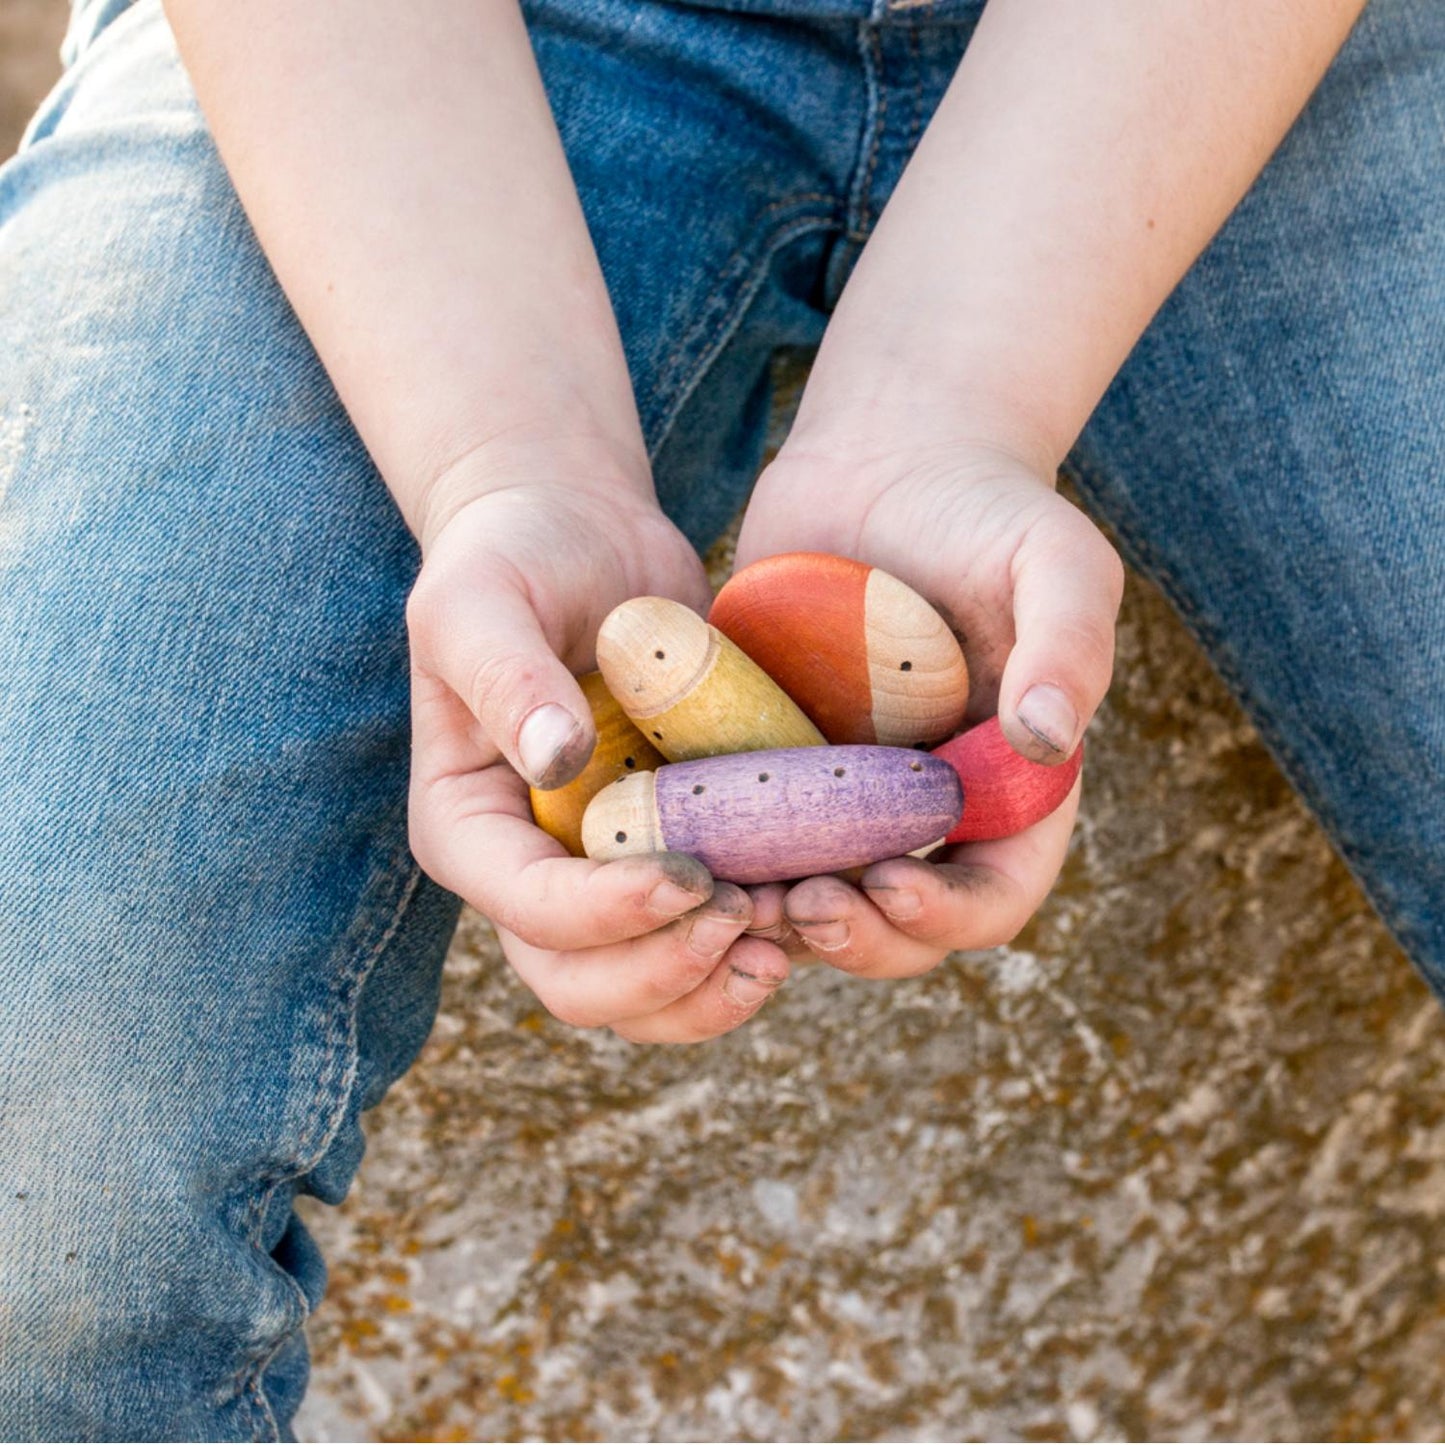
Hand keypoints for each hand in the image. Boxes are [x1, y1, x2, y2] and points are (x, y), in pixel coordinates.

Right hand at [405, 454, 790, 1038]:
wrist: (581, 535)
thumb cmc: (515, 558)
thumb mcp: (481, 599)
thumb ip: (506, 676)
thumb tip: (558, 760)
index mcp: (472, 828)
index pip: (528, 910)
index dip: (606, 916)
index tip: (689, 875)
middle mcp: (534, 872)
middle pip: (582, 985)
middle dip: (664, 975)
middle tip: (746, 919)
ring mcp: (607, 876)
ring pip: (649, 992)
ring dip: (717, 987)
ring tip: (790, 932)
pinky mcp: (675, 857)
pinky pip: (708, 942)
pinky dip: (758, 945)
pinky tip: (814, 904)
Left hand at [734, 440, 1122, 977]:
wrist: (882, 462)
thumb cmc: (984, 508)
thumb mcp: (1053, 559)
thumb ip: (1069, 642)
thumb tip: (1046, 739)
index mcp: (1009, 789)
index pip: (996, 895)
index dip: (949, 916)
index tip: (889, 884)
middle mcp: (930, 812)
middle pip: (902, 926)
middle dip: (857, 938)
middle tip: (799, 907)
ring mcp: (849, 798)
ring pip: (817, 903)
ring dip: (778, 923)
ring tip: (731, 900)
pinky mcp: (777, 770)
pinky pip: (750, 844)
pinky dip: (721, 864)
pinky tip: (681, 853)